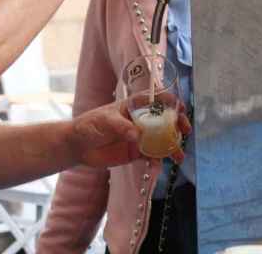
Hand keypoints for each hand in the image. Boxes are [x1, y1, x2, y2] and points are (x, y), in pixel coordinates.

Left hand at [70, 99, 190, 167]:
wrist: (77, 147)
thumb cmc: (89, 125)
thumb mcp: (104, 121)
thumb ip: (121, 127)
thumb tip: (138, 135)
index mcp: (133, 106)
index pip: (155, 99)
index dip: (170, 101)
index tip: (181, 108)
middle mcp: (140, 120)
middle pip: (164, 120)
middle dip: (177, 124)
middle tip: (184, 130)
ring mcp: (139, 137)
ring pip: (161, 139)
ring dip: (172, 145)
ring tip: (179, 155)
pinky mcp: (135, 152)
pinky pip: (152, 154)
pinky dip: (160, 158)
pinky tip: (164, 162)